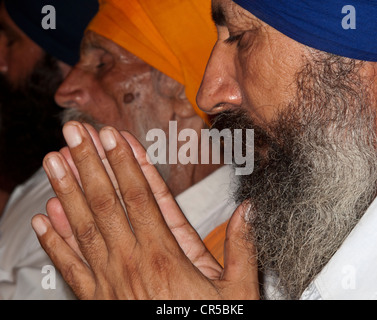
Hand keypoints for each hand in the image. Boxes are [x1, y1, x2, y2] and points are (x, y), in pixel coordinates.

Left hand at [32, 121, 258, 299]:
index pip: (140, 197)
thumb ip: (243, 247)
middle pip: (106, 203)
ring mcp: (110, 281)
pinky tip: (43, 218)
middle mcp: (132, 262)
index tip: (111, 137)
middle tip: (74, 132)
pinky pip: (71, 267)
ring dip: (67, 191)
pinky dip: (55, 241)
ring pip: (84, 228)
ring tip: (54, 161)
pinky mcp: (98, 298)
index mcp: (166, 256)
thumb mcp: (237, 290)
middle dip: (89, 163)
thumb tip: (250, 209)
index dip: (124, 163)